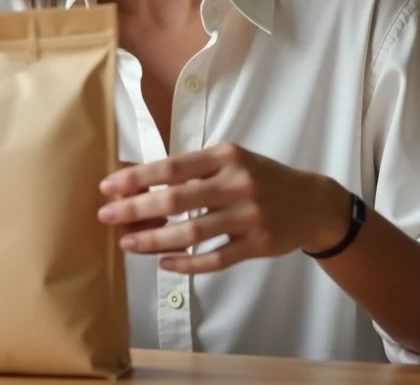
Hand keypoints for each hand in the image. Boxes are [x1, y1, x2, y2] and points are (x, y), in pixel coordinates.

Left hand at [97, 143, 350, 273]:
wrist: (313, 202)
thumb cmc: (260, 177)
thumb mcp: (228, 161)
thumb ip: (188, 169)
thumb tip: (132, 174)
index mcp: (226, 156)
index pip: (172, 166)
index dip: (137, 177)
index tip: (108, 186)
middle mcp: (238, 183)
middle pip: (176, 200)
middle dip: (135, 209)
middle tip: (106, 217)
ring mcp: (250, 216)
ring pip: (192, 234)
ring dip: (154, 240)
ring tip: (127, 243)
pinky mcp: (259, 245)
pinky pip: (215, 259)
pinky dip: (187, 264)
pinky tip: (164, 263)